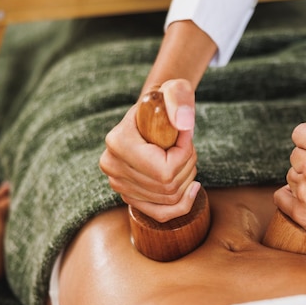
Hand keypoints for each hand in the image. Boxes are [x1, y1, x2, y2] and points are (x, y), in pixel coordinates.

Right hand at [99, 79, 200, 221]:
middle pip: (168, 187)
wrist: (152, 113)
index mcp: (118, 142)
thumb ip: (180, 99)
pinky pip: (159, 213)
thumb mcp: (176, 91)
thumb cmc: (165, 101)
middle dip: (188, 166)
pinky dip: (181, 206)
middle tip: (187, 146)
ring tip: (184, 157)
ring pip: (169, 199)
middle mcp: (112, 166)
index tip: (188, 135)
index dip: (186, 155)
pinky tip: (193, 189)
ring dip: (187, 179)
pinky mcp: (129, 195)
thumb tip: (184, 124)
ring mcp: (118, 184)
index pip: (164, 170)